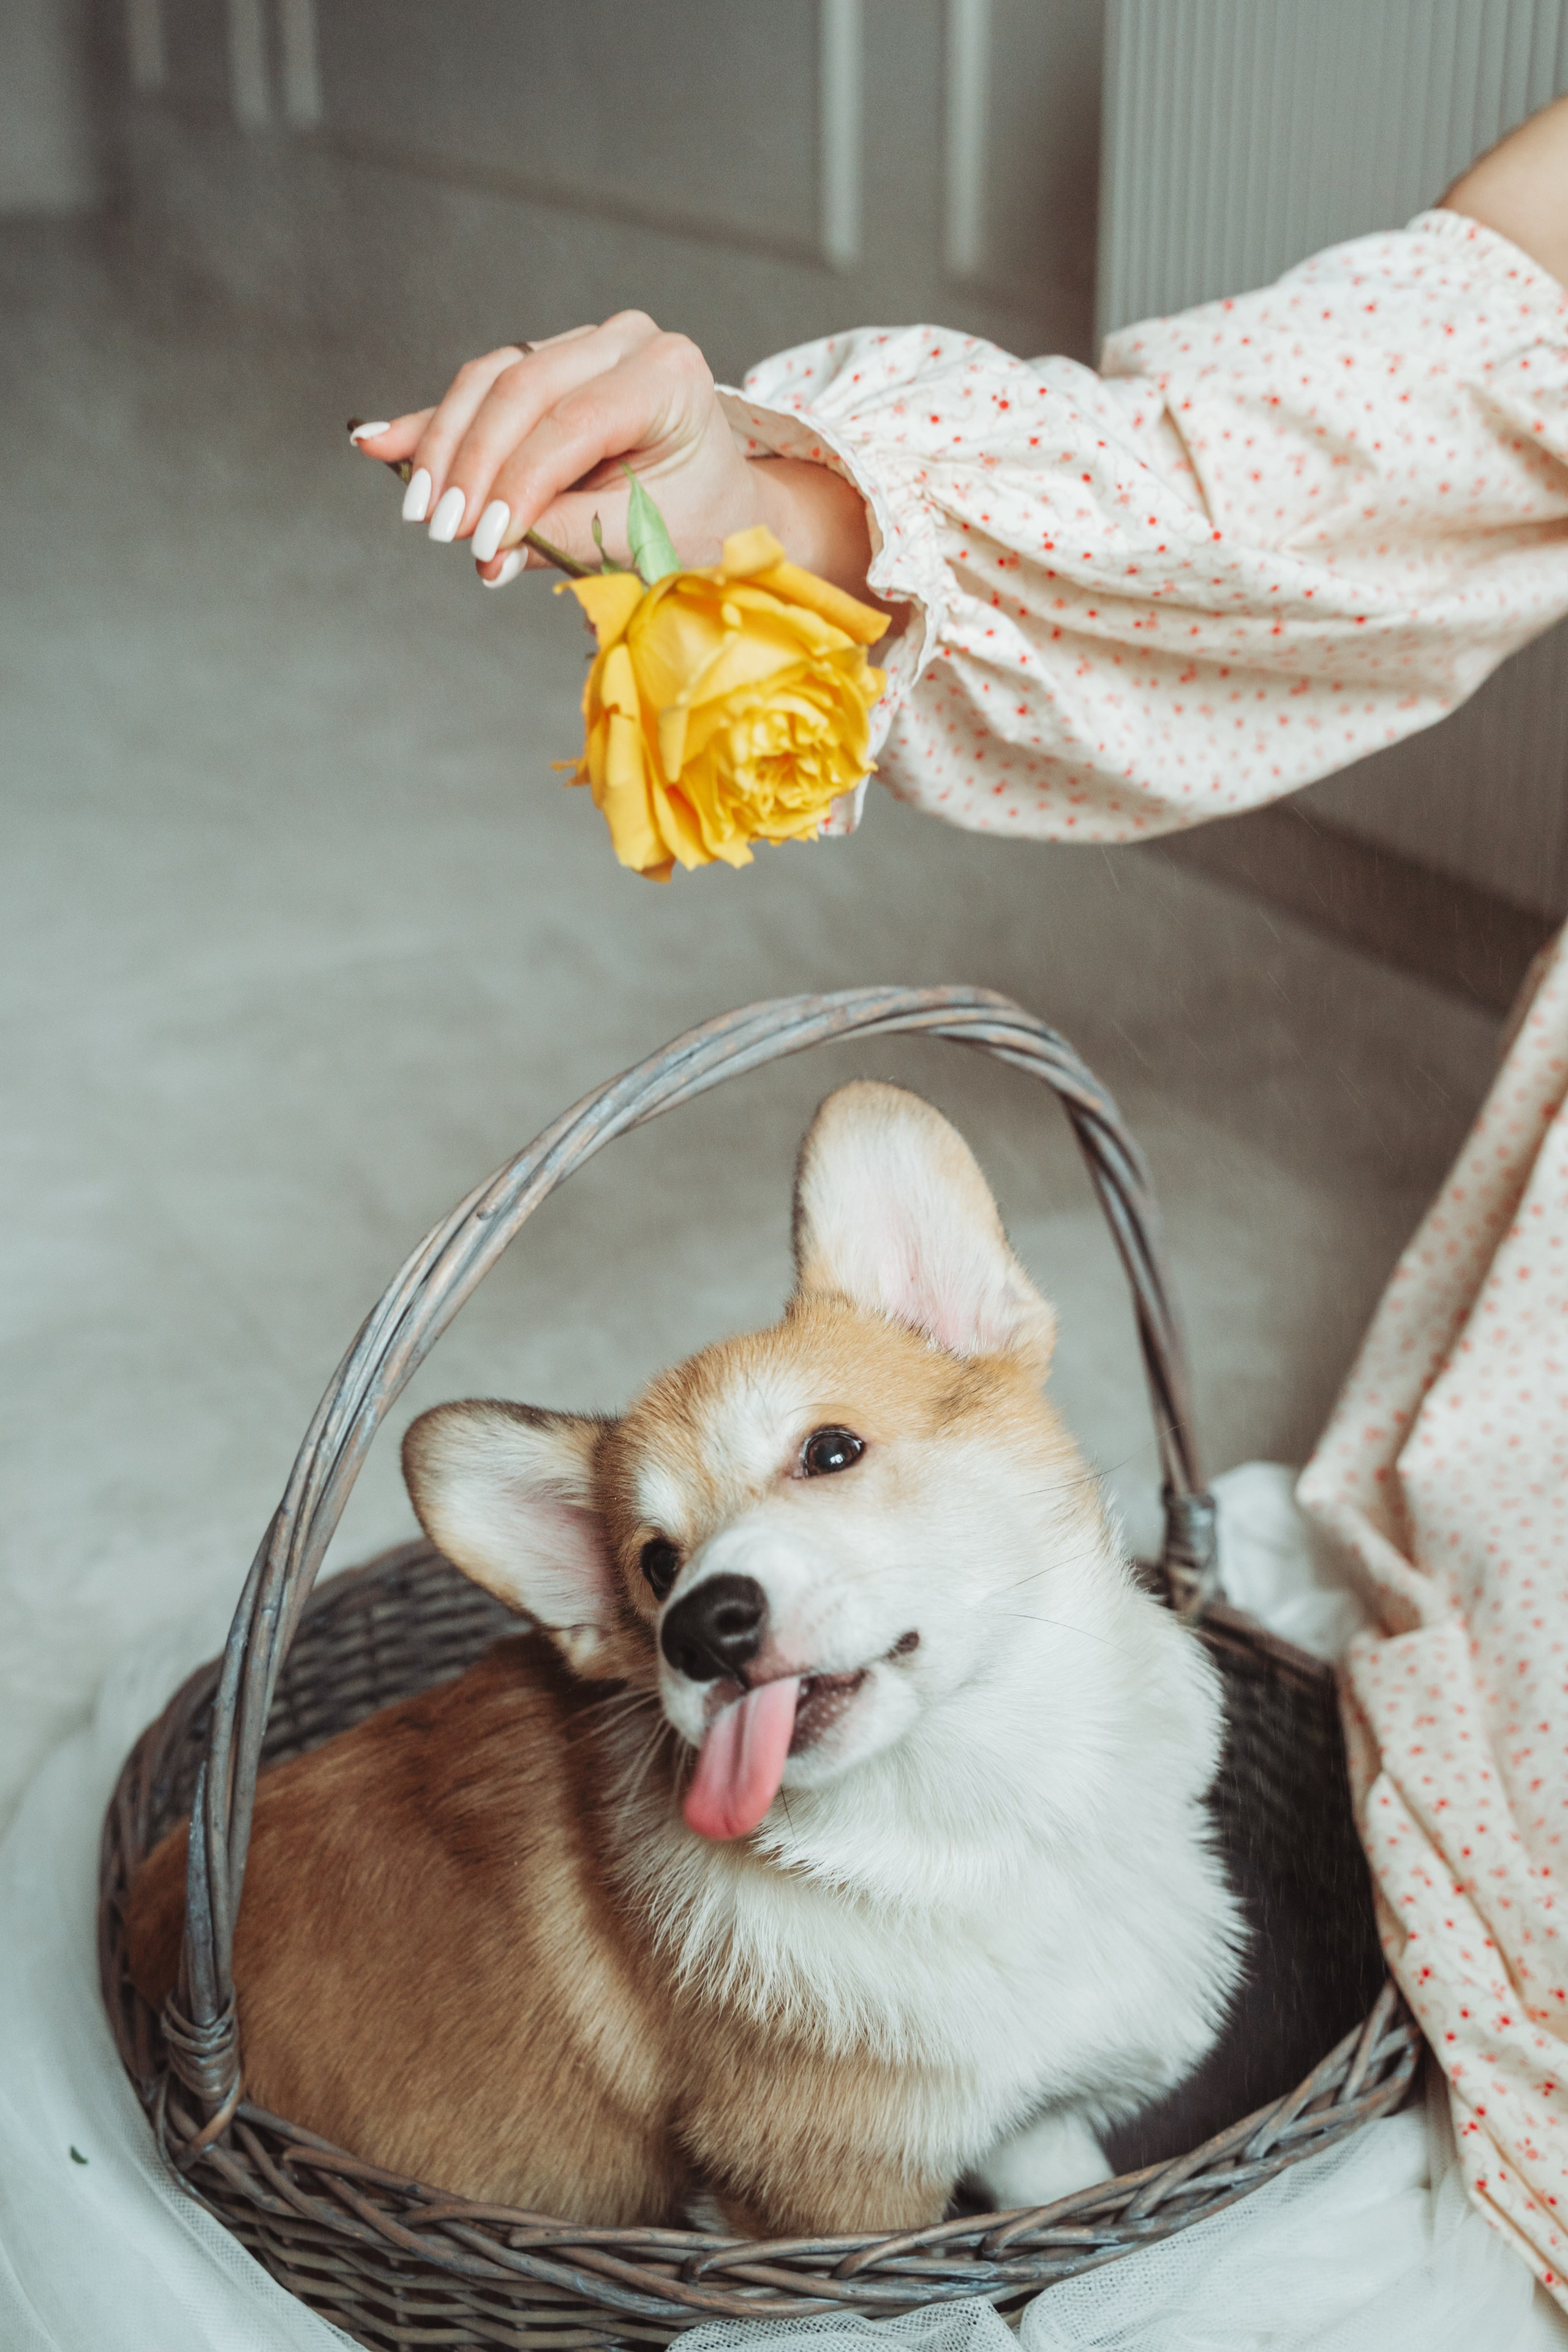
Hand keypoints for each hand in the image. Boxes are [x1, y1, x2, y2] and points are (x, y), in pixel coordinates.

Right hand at [348, 312, 875, 600]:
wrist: (721, 501)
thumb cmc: (697, 521)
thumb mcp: (644, 538)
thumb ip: (565, 538)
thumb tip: (484, 556)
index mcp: (669, 376)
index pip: (574, 422)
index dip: (519, 482)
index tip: (479, 540)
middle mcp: (627, 341)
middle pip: (523, 389)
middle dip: (473, 465)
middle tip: (438, 529)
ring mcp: (584, 343)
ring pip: (492, 380)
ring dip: (445, 446)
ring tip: (417, 509)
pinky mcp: (546, 361)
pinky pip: (481, 389)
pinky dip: (433, 423)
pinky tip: (378, 442)